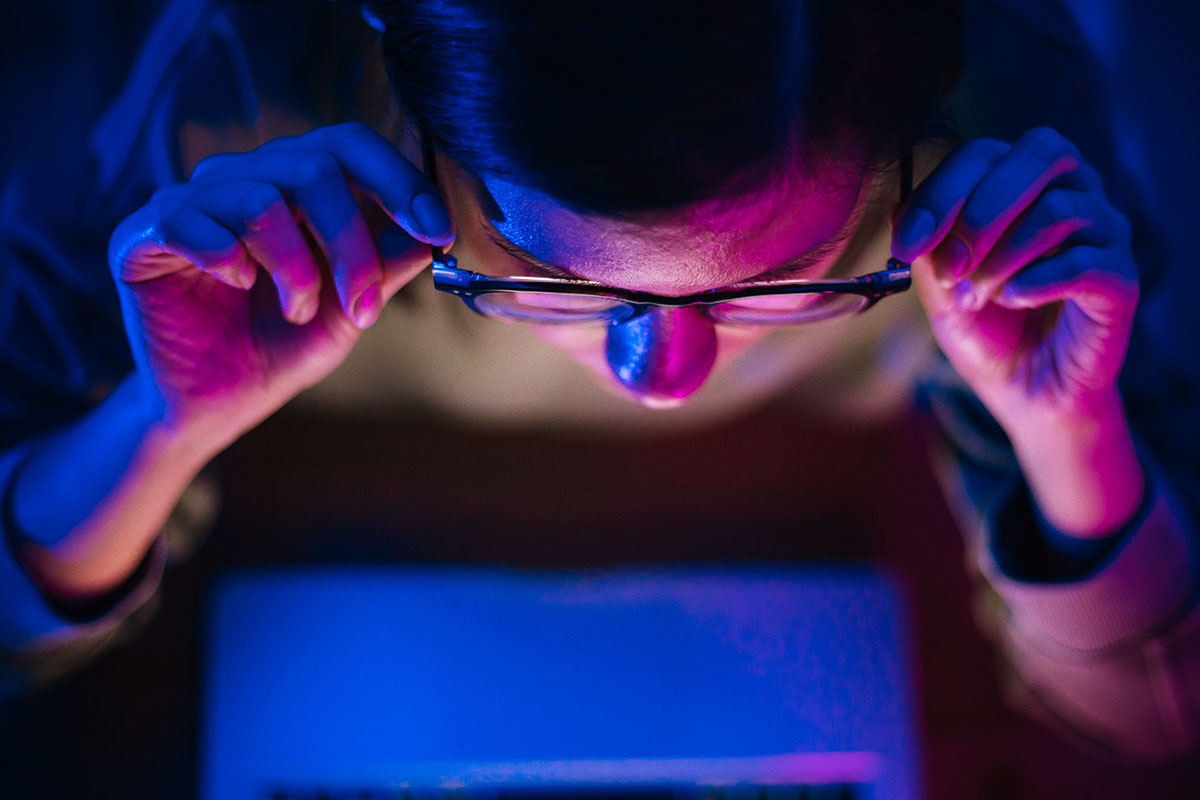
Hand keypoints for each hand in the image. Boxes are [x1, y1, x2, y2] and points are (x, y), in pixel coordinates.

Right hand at [108, 122, 452, 451]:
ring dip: (294, 267)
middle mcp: (243, 179)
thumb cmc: (281, 346)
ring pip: (260, 199)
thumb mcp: (350, 309)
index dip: (398, 181)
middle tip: (361, 309)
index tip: (436, 230)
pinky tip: (237, 286)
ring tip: (297, 311)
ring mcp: (190, 202)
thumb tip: (432, 230)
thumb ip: (386, 266)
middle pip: (314, 168)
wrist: (215, 404)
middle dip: (351, 244)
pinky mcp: (142, 235)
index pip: (349, 145)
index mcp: (294, 185)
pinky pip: (187, 220)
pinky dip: (226, 258)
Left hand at [892, 127, 1137, 429]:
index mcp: (1022, 179)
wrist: (1025, 390)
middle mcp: (1072, 190)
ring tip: (975, 298)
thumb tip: (908, 214)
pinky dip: (1036, 282)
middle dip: (980, 212)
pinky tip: (1011, 301)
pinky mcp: (1120, 277)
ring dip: (1000, 258)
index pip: (984, 153)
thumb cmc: (986, 327)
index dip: (941, 194)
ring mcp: (1104, 230)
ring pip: (1057, 210)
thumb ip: (927, 244)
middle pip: (1039, 153)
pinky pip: (1084, 261)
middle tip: (949, 269)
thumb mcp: (940, 284)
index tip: (906, 246)